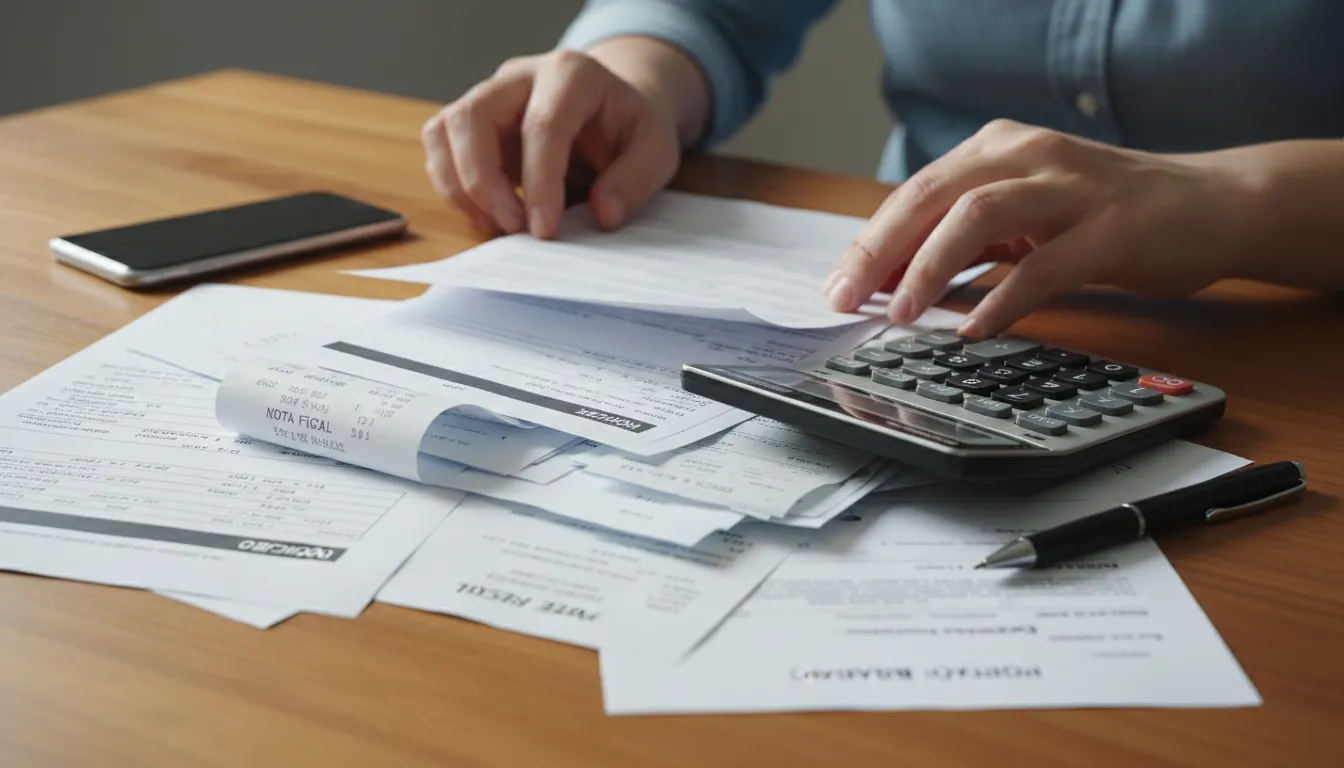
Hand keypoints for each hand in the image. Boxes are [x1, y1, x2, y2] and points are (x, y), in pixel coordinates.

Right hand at [421, 49, 680, 237]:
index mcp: (571, 74)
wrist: (611, 111)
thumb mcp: (657, 150)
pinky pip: (440, 151)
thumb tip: (603, 213)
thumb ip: (635, 179)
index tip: (545, 229)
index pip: (542, 125)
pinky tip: (489, 216)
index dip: (540, 182)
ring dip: (460, 187)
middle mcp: (519, 77)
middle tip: (513, 230)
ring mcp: (488, 97)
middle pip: (472, 117)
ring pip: (444, 131)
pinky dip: (454, 189)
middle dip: (483, 182)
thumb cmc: (629, 128)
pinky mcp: (470, 124)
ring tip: (499, 226)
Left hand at [824, 119, 1255, 336]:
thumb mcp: (1023, 221)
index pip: (915, 192)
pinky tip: (976, 328)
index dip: (869, 241)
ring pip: (980, 216)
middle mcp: (1028, 156)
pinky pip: (1047, 264)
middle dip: (880, 250)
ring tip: (901, 312)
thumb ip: (963, 245)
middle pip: (933, 195)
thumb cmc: (1105, 216)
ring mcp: (1072, 188)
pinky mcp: (1114, 228)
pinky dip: (1005, 298)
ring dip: (931, 267)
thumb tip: (889, 282)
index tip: (835, 287)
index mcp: (997, 150)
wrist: (1212, 204)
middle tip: (846, 299)